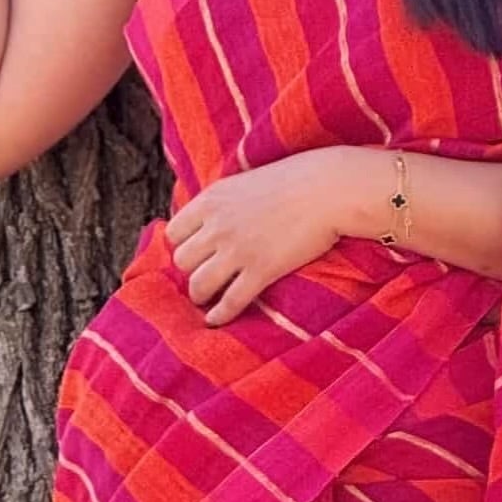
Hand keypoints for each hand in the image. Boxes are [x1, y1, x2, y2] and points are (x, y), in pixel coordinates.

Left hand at [163, 155, 348, 325]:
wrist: (328, 189)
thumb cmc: (293, 181)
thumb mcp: (245, 182)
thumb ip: (223, 202)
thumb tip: (210, 221)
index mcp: (212, 200)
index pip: (174, 232)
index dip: (183, 245)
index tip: (195, 253)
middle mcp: (218, 226)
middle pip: (182, 261)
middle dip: (191, 270)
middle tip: (205, 275)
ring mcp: (238, 249)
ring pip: (199, 285)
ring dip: (200, 295)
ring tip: (208, 299)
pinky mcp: (261, 270)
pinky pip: (230, 301)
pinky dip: (219, 315)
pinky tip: (216, 320)